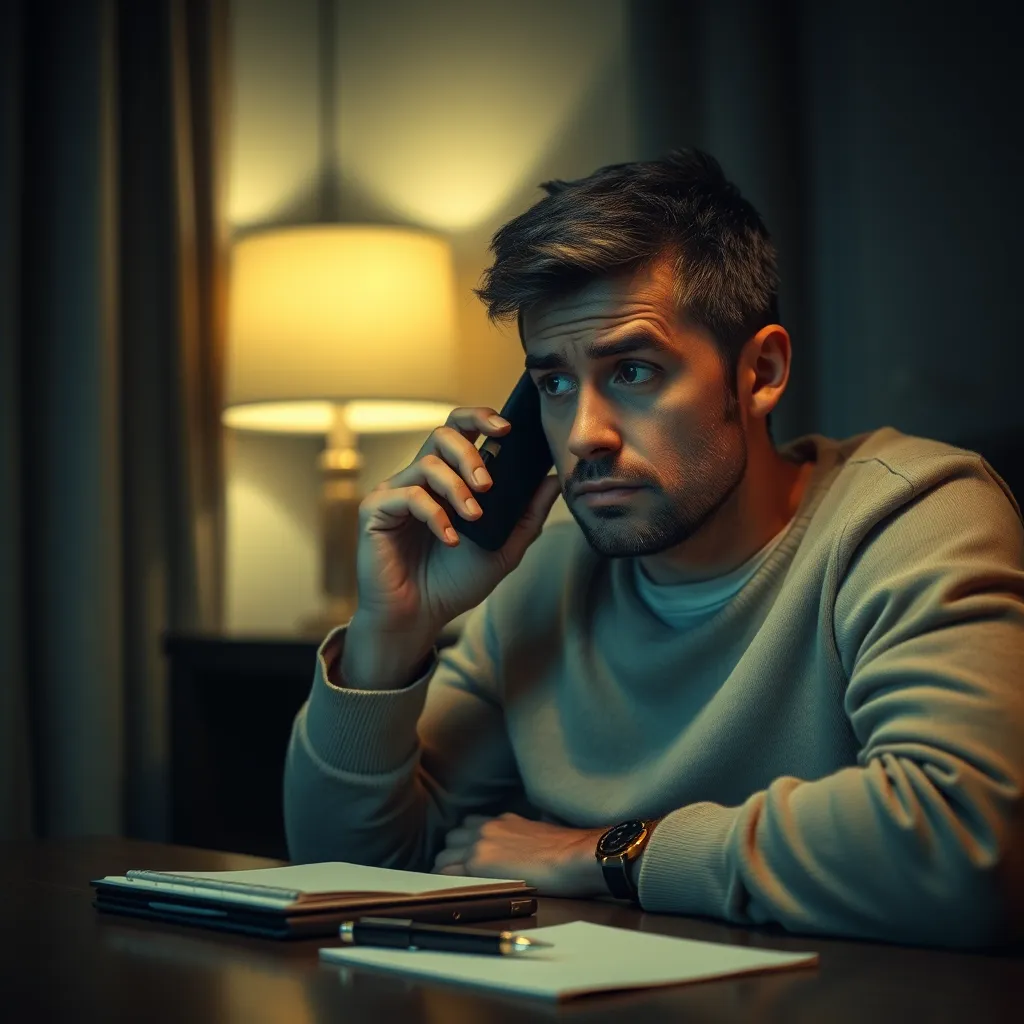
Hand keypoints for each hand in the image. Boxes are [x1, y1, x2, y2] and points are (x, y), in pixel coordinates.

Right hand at [352, 408, 561, 642]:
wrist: (420, 617)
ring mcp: (396, 492)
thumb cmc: (455, 582)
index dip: (481, 418)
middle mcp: (420, 478)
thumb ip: (527, 514)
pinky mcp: (376, 510)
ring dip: (457, 488)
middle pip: (442, 433)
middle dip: (470, 452)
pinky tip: (451, 539)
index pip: (461, 431)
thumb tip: (553, 480)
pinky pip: (407, 495)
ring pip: (428, 463)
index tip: (508, 427)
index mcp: (448, 479)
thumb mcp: (504, 548)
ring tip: (474, 518)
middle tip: (488, 484)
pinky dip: (435, 514)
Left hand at [431, 813, 607, 897]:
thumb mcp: (539, 832)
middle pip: (450, 839)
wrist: (572, 857)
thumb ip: (523, 834)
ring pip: (443, 856)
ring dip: (447, 869)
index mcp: (501, 820)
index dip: (463, 847)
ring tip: (456, 887)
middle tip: (459, 875)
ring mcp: (479, 844)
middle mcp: (486, 828)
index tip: (465, 861)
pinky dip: (446, 883)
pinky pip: (447, 872)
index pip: (466, 828)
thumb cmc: (565, 850)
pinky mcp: (478, 864)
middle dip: (451, 856)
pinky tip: (452, 894)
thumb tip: (526, 842)